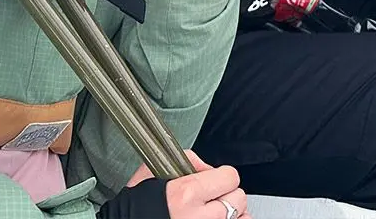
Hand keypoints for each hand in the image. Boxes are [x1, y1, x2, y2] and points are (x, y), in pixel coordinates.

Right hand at [126, 150, 249, 217]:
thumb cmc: (135, 205)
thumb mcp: (154, 171)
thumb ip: (188, 161)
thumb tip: (208, 168)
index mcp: (187, 193)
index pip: (230, 177)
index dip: (223, 176)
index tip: (215, 180)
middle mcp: (198, 217)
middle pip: (238, 198)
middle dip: (227, 195)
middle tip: (212, 198)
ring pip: (240, 218)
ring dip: (230, 213)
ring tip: (214, 212)